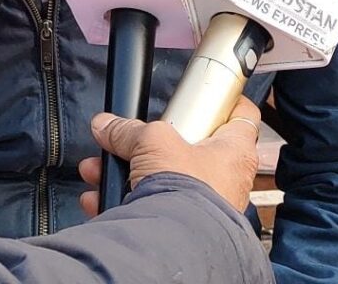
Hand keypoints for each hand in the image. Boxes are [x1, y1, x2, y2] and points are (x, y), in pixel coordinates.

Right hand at [78, 96, 260, 214]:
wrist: (176, 242)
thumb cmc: (185, 189)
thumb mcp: (152, 140)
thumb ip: (128, 130)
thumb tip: (106, 125)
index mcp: (233, 151)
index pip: (240, 115)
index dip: (222, 102)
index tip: (205, 95)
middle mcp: (225, 179)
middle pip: (187, 148)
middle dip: (147, 145)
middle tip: (127, 140)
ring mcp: (205, 205)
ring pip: (163, 178)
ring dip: (128, 173)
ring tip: (98, 170)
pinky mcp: (183, 225)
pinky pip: (152, 206)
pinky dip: (125, 200)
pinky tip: (100, 197)